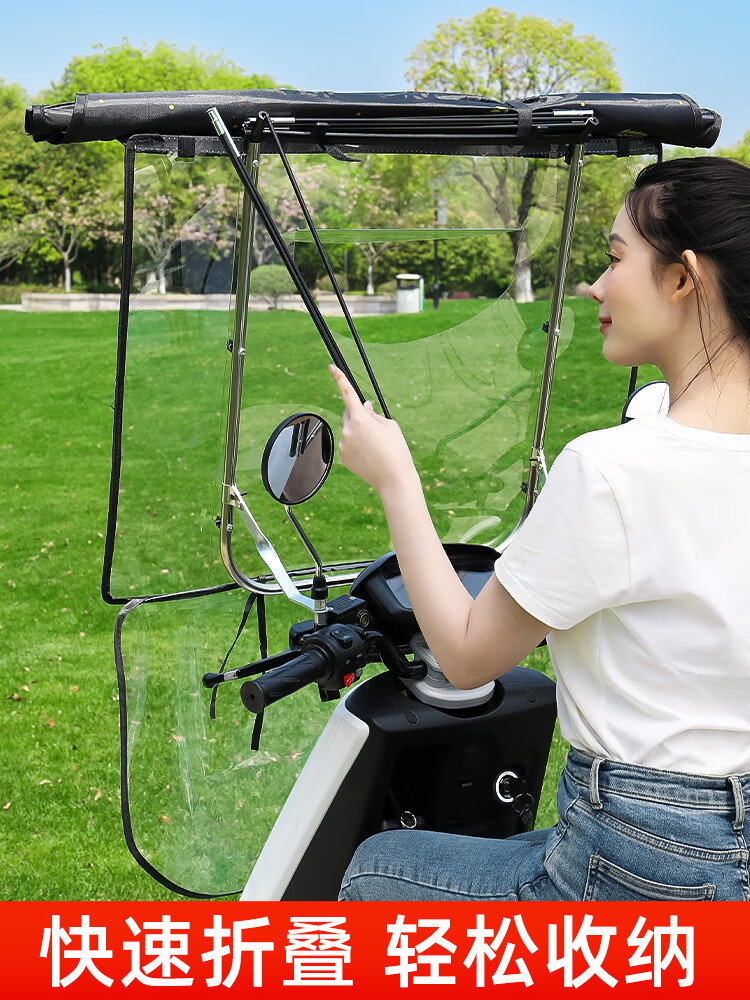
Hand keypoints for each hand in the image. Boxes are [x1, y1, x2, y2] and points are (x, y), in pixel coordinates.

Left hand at [329, 364, 418, 495]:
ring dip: (358, 432)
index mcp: (361, 419)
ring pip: (348, 430)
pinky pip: (347, 443)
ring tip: (375, 446)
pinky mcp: (342, 456)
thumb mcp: (390, 425)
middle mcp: (348, 430)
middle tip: (375, 428)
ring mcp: (343, 444)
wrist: (394, 479)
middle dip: (358, 415)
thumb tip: (363, 406)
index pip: (348, 394)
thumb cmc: (396, 450)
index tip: (331, 366)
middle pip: (349, 414)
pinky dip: (355, 445)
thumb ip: (373, 413)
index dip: (339, 378)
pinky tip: (368, 455)